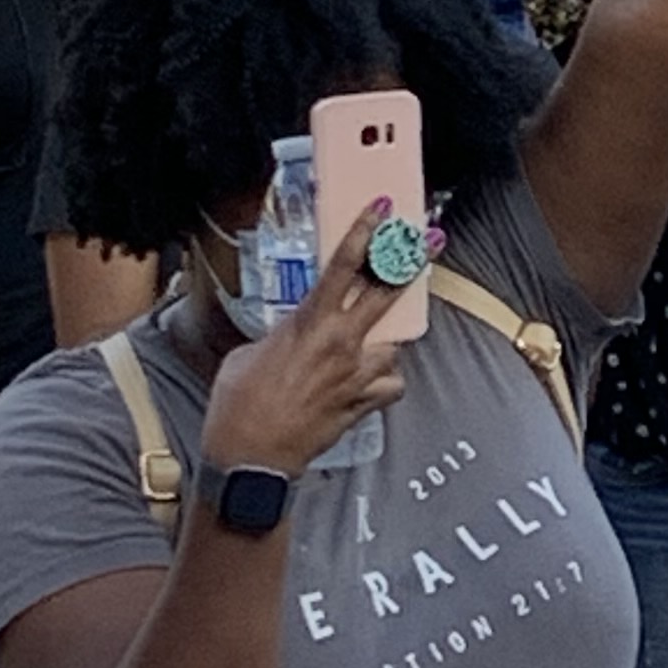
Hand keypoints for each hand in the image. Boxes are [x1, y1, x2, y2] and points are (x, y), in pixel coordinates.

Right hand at [202, 213, 410, 475]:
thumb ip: (285, 334)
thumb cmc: (238, 404)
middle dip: (411, 263)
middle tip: (429, 242)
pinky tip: (369, 382)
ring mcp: (356, 376)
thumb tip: (296, 332)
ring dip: (387, 339)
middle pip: (387, 293)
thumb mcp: (251, 352)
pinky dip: (385, 381)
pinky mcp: (361, 406)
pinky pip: (389, 386)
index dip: (366, 232)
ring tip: (372, 341)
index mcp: (309, 323)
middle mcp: (341, 345)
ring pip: (394, 344)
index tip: (384, 210)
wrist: (249, 457)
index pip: (344, 266)